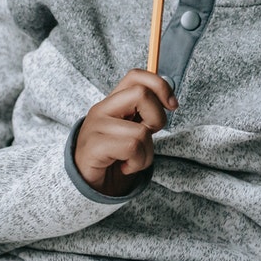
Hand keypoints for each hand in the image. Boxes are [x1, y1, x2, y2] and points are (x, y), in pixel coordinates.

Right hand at [74, 69, 176, 195]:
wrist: (89, 185)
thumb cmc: (116, 156)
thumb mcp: (133, 130)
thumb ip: (146, 113)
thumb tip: (170, 101)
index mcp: (113, 102)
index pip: (136, 76)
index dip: (160, 85)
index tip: (171, 106)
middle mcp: (102, 109)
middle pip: (142, 94)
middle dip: (157, 119)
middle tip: (146, 137)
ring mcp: (96, 127)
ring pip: (141, 131)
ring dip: (147, 153)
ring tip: (133, 159)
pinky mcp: (94, 146)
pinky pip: (132, 148)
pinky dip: (137, 163)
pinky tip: (125, 167)